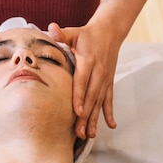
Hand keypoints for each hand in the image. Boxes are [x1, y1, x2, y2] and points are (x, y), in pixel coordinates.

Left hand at [48, 20, 117, 138]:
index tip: (76, 111)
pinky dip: (110, 112)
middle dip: (85, 115)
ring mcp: (105, 78)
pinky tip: (111, 125)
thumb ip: (62, 33)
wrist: (110, 31)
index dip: (79, 96)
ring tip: (90, 135)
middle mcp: (99, 71)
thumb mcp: (74, 31)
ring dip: (95, 118)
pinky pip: (109, 98)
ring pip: (100, 101)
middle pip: (91, 96)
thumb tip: (51, 27)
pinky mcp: (109, 81)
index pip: (82, 81)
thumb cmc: (87, 33)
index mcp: (88, 60)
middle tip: (79, 133)